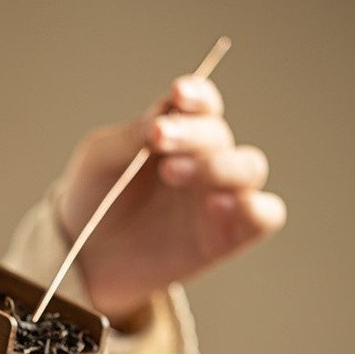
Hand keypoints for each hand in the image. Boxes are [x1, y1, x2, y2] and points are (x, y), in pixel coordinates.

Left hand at [56, 76, 286, 326]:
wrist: (88, 259)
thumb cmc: (96, 201)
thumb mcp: (102, 160)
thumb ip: (132, 135)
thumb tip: (164, 113)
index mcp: (178, 134)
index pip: (202, 105)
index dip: (196, 96)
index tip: (177, 94)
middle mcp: (204, 162)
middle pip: (220, 135)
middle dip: (192, 134)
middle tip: (157, 140)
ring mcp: (219, 198)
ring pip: (251, 167)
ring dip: (219, 165)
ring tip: (174, 173)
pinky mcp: (227, 237)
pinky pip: (266, 215)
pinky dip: (255, 207)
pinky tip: (217, 207)